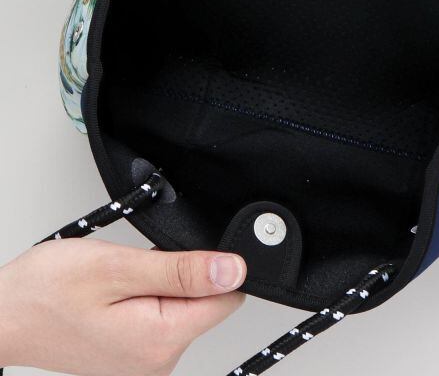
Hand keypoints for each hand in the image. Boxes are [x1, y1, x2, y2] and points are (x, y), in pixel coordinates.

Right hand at [0, 239, 245, 375]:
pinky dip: (144, 298)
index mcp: (160, 340)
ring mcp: (144, 363)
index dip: (214, 267)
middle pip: (204, 303)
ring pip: (181, 308)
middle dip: (179, 276)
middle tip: (134, 269)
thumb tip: (234, 270)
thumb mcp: (118, 267)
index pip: (226, 299)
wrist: (2, 316)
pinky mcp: (132, 356)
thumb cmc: (45, 293)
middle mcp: (157, 362)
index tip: (183, 255)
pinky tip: (115, 294)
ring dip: (159, 285)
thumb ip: (181, 270)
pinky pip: (160, 317)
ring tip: (118, 282)